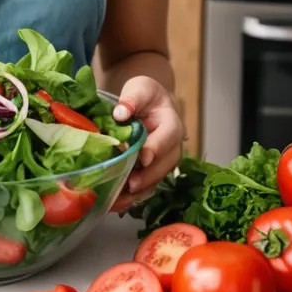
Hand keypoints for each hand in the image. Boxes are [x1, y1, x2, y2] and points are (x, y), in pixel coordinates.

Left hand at [109, 76, 184, 212]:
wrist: (149, 102)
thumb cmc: (145, 95)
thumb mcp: (139, 88)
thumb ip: (131, 99)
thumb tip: (120, 113)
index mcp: (172, 124)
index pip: (167, 138)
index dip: (155, 148)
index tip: (142, 158)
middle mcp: (172, 146)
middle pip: (164, 164)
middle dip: (147, 176)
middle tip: (130, 185)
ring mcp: (164, 161)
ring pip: (157, 179)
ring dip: (140, 190)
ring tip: (121, 199)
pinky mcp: (153, 170)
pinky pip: (147, 185)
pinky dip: (134, 195)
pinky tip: (118, 203)